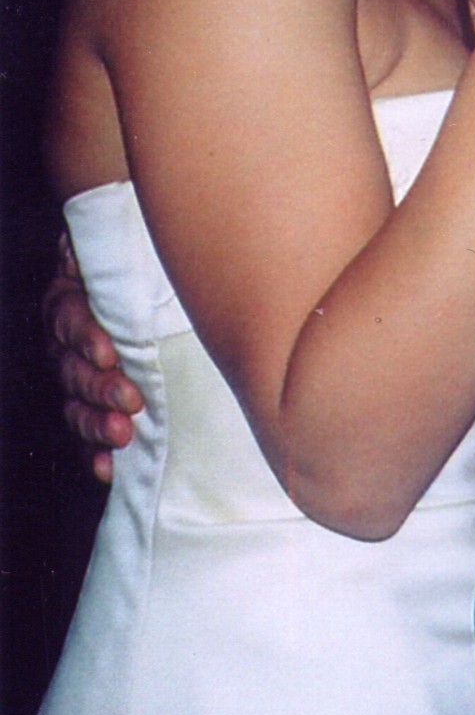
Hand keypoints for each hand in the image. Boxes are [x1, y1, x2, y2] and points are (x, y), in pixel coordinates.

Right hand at [43, 236, 142, 482]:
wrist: (166, 291)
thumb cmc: (149, 266)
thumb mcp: (135, 250)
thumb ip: (112, 251)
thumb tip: (90, 247)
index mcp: (74, 300)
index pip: (68, 317)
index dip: (85, 336)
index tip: (108, 352)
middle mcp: (70, 341)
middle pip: (70, 367)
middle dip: (98, 386)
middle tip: (129, 399)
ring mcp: (80, 377)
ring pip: (74, 403)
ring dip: (95, 422)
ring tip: (121, 435)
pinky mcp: (97, 407)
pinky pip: (85, 435)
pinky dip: (94, 453)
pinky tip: (106, 467)